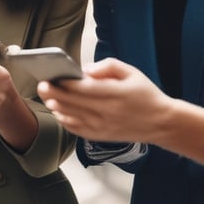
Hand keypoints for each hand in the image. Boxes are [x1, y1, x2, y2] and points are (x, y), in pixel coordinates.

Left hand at [37, 57, 171, 143]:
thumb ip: (108, 66)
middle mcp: (109, 112)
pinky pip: (78, 130)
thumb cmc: (145, 94)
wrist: (162, 123)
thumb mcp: (131, 72)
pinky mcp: (102, 137)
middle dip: (55, 94)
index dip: (66, 83)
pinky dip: (65, 121)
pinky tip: (58, 112)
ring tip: (46, 97)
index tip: (53, 76)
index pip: (86, 89)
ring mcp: (104, 127)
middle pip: (75, 103)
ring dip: (57, 107)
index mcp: (117, 94)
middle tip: (42, 85)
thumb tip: (85, 69)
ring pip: (73, 117)